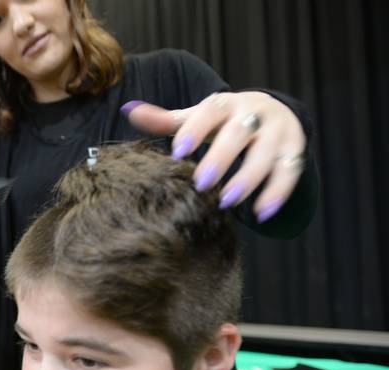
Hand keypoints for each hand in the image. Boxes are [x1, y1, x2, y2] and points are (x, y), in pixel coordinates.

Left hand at [122, 92, 306, 222]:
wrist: (271, 113)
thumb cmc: (222, 121)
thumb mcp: (196, 117)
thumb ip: (165, 119)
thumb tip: (128, 110)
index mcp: (225, 104)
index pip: (210, 111)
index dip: (195, 130)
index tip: (179, 152)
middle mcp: (255, 113)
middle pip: (239, 133)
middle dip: (221, 157)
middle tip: (202, 183)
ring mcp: (278, 131)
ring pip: (266, 154)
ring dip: (248, 178)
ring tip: (228, 202)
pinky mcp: (294, 150)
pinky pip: (289, 171)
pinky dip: (277, 192)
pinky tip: (262, 213)